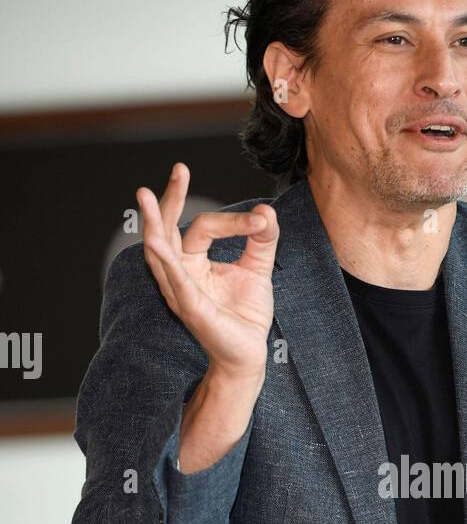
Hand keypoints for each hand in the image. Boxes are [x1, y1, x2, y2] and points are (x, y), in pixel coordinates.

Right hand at [137, 162, 278, 380]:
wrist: (249, 355)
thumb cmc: (245, 315)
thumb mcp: (258, 269)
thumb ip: (262, 239)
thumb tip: (266, 211)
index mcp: (193, 262)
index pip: (204, 227)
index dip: (233, 220)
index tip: (261, 220)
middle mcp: (181, 273)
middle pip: (168, 229)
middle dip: (170, 198)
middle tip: (180, 168)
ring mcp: (181, 291)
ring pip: (160, 252)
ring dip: (153, 223)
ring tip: (144, 196)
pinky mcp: (190, 308)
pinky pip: (175, 281)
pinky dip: (165, 261)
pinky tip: (155, 242)